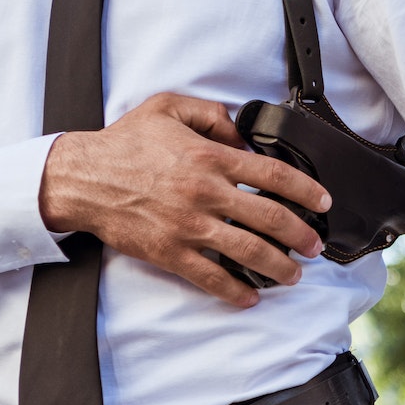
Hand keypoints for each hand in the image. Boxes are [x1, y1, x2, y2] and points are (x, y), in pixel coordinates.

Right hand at [38, 92, 330, 306]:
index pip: (274, 174)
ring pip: (247, 251)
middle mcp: (205, 192)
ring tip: (294, 274)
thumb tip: (242, 132)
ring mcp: (189, 225)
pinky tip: (250, 296)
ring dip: (278, 267)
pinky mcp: (169, 251)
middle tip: (316, 245)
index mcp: (210, 157)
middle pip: (270, 218)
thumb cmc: (124, 142)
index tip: (323, 202)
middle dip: (301, 236)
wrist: (81, 177)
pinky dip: (234, 290)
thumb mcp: (168, 107)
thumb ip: (212, 115)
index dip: (306, 190)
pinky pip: (210, 276)